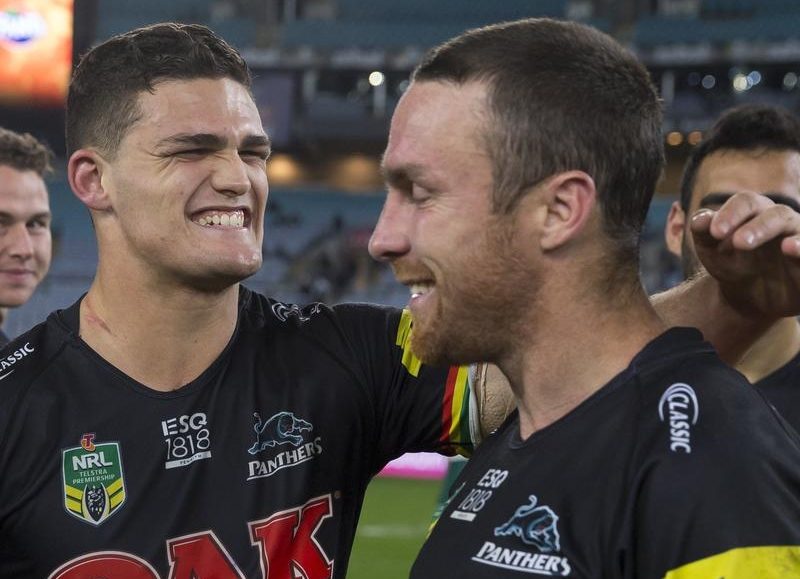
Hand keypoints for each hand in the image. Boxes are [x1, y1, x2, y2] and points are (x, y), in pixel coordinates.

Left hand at [691, 192, 799, 317]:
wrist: (748, 295)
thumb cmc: (731, 263)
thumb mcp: (712, 251)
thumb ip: (703, 233)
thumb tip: (699, 219)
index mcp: (755, 212)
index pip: (746, 202)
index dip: (731, 213)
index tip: (714, 232)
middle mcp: (782, 221)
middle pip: (776, 214)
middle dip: (759, 227)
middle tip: (739, 243)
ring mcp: (799, 240)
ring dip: (795, 239)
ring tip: (784, 247)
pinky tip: (793, 249)